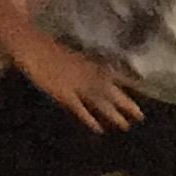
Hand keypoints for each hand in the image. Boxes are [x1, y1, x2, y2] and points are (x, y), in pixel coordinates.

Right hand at [25, 42, 142, 131]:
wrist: (32, 46)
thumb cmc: (48, 49)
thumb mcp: (71, 56)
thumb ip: (83, 64)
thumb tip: (94, 69)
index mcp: (90, 64)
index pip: (115, 75)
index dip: (129, 82)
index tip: (142, 90)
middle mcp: (87, 74)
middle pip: (111, 91)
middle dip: (126, 103)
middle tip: (141, 116)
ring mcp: (76, 84)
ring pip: (99, 101)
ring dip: (112, 114)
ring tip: (125, 126)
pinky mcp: (64, 93)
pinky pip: (79, 108)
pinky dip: (89, 119)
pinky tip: (98, 129)